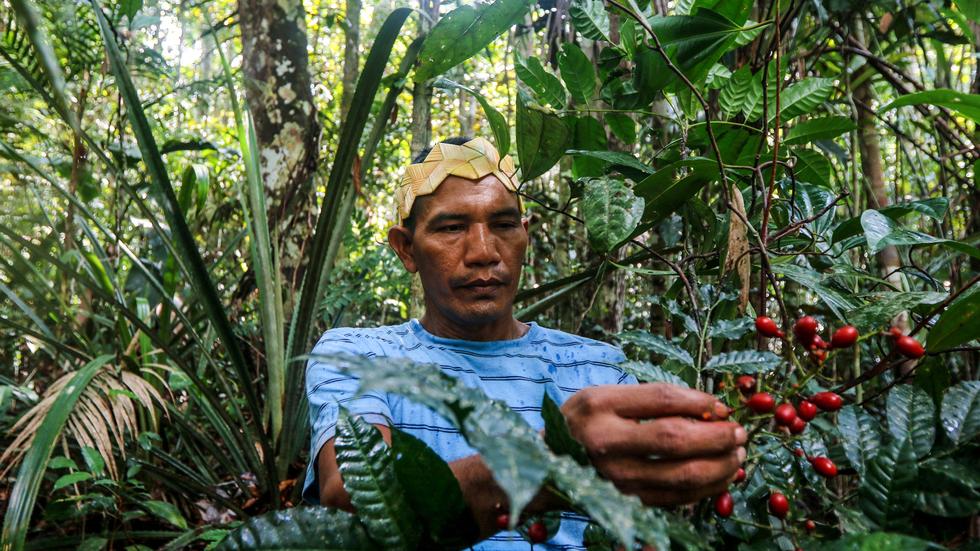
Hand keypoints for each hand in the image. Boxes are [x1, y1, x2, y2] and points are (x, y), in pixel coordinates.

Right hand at [561, 383, 745, 505]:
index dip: (698, 402)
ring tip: (737, 454)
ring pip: (683, 475)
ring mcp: (618, 478)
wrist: (549, 464)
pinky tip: (721, 475)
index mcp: (599, 407)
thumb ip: (650, 398)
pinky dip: (708, 488)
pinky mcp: (629, 502)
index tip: (721, 405)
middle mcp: (606, 444)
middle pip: (675, 439)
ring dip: (721, 465)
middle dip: (717, 436)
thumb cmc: (585, 423)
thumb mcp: (604, 396)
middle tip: (739, 432)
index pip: (660, 400)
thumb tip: (709, 407)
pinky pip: (679, 498)